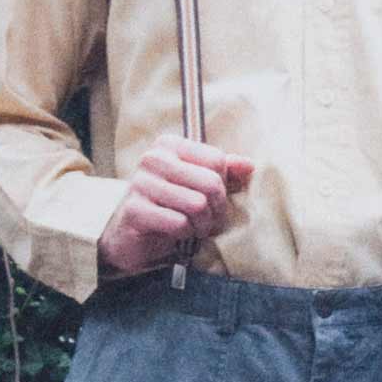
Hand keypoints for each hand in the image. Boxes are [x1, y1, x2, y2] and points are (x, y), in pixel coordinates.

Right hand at [95, 134, 255, 275]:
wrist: (132, 236)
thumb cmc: (170, 207)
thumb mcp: (199, 186)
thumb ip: (224, 173)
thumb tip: (248, 165)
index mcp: (170, 145)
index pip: (217, 160)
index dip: (223, 186)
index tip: (212, 199)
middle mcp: (153, 159)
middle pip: (211, 183)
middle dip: (216, 209)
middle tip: (206, 219)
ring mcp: (140, 183)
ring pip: (197, 204)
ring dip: (202, 224)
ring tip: (192, 226)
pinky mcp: (135, 210)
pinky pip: (180, 223)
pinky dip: (185, 233)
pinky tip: (176, 233)